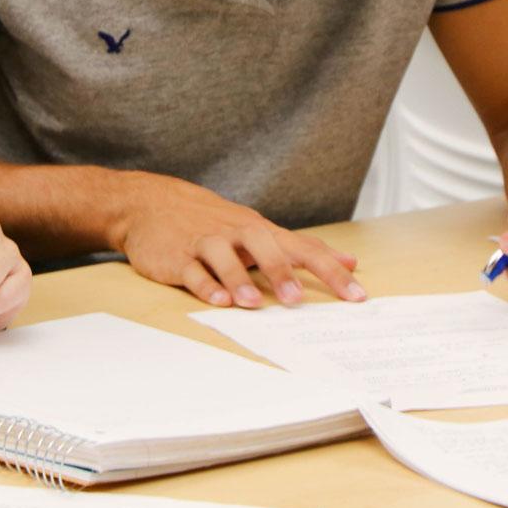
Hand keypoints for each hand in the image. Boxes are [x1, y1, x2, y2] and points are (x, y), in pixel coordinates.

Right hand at [109, 174, 365, 308]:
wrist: (152, 203)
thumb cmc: (213, 222)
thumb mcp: (259, 230)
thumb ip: (302, 249)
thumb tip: (349, 262)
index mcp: (260, 230)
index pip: (302, 248)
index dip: (330, 270)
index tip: (355, 295)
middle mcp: (236, 233)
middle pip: (263, 244)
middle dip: (280, 271)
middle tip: (297, 300)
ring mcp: (205, 243)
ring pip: (224, 256)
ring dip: (239, 279)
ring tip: (253, 304)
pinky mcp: (178, 257)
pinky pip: (192, 271)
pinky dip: (204, 285)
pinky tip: (217, 301)